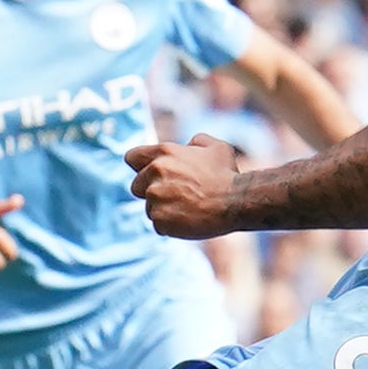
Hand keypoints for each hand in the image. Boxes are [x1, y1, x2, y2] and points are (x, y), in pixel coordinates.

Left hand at [127, 135, 245, 239]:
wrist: (236, 202)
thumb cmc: (227, 175)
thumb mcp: (215, 147)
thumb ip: (196, 142)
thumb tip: (188, 144)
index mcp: (163, 153)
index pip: (131, 157)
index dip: (140, 167)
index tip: (149, 174)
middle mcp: (154, 172)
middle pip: (136, 186)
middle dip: (152, 191)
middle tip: (177, 195)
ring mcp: (155, 197)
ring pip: (149, 207)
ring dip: (163, 209)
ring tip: (188, 208)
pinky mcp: (160, 219)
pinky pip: (158, 225)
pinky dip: (170, 225)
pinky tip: (189, 220)